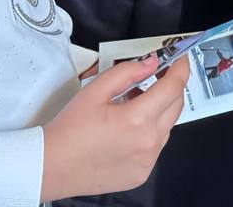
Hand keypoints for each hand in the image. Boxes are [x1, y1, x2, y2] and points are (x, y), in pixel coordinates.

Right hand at [41, 53, 189, 201]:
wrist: (51, 167)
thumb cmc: (69, 129)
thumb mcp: (95, 90)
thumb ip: (127, 72)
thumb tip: (151, 62)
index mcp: (137, 120)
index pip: (173, 87)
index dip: (181, 68)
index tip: (180, 58)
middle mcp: (148, 143)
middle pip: (176, 105)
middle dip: (172, 86)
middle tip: (158, 75)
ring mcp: (147, 161)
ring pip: (167, 126)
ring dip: (159, 110)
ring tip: (134, 102)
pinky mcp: (141, 174)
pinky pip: (156, 146)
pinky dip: (150, 132)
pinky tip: (129, 128)